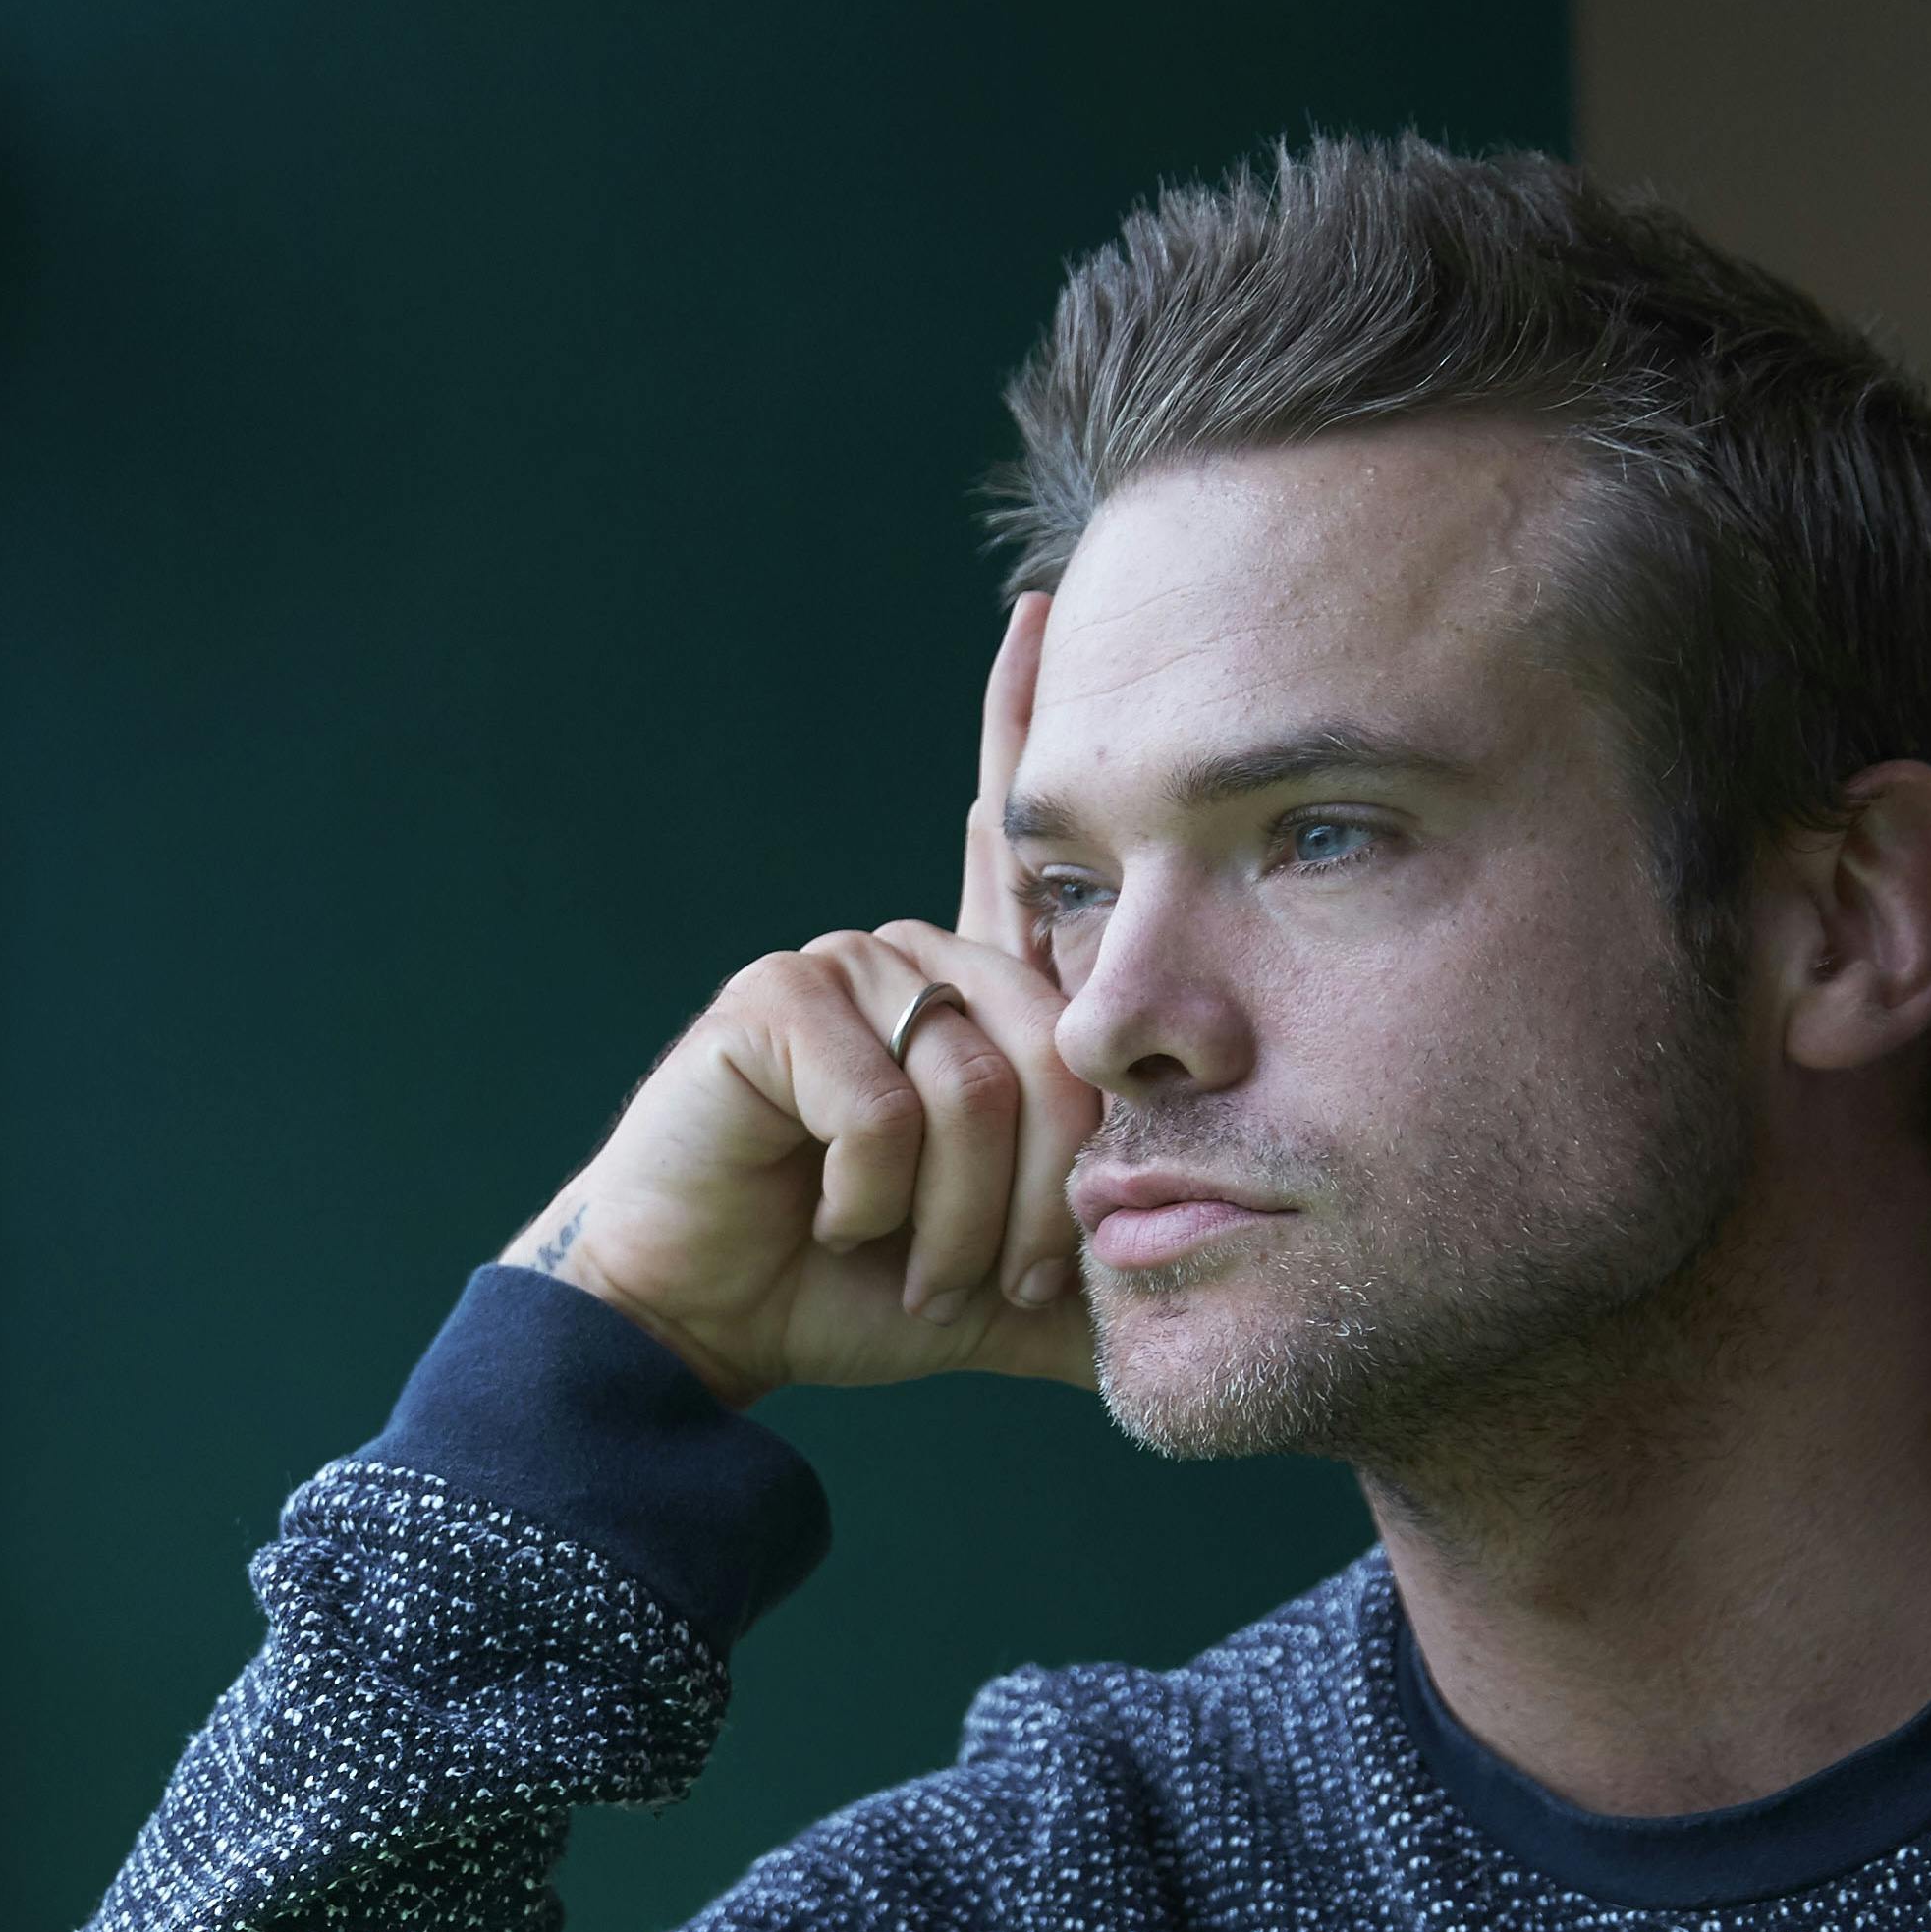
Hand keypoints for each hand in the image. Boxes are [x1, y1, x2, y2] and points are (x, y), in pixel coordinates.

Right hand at [501, 597, 1097, 1404]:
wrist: (708, 1324)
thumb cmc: (851, 1291)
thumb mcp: (1014, 1287)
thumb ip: (1107, 1267)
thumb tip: (1223, 1281)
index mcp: (970, 997)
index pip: (1014, 848)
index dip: (1021, 726)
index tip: (1037, 607)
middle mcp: (914, 959)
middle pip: (1059, 1051)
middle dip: (1039, 1202)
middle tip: (986, 1278)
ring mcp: (842, 968)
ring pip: (978, 1089)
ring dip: (954, 1218)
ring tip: (896, 1254)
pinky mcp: (774, 999)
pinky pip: (885, 1102)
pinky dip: (869, 1194)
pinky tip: (823, 1209)